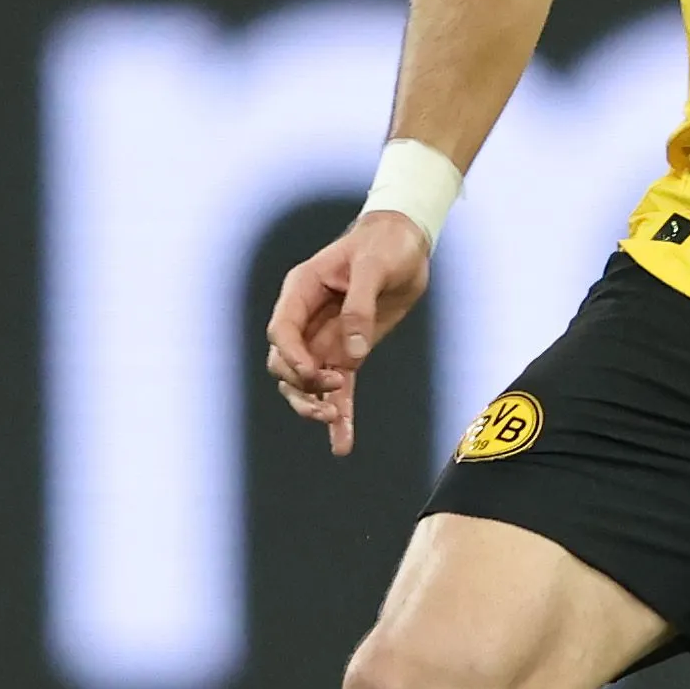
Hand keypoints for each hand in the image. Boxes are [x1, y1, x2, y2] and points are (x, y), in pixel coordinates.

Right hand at [264, 209, 434, 456]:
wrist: (407, 244)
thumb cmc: (385, 245)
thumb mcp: (374, 267)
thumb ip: (360, 308)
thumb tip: (353, 354)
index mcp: (302, 291)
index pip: (282, 331)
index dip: (291, 357)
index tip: (314, 373)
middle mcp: (308, 320)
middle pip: (285, 364)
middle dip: (302, 384)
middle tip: (333, 389)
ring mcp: (326, 339)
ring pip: (305, 384)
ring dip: (314, 405)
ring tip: (335, 420)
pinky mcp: (349, 354)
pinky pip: (340, 390)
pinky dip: (341, 416)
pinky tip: (342, 444)